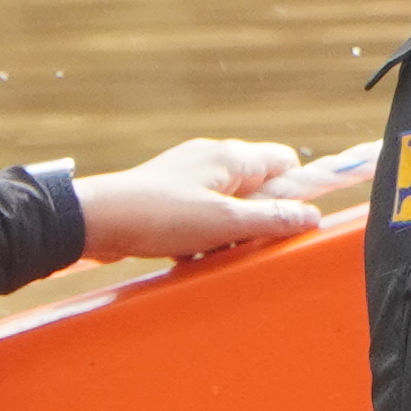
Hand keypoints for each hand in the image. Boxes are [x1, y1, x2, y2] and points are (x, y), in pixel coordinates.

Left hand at [76, 140, 328, 264]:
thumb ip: (272, 219)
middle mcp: (212, 159)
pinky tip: (186, 253)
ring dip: (226, 233)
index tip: (286, 223)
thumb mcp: (225, 222)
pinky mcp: (169, 195)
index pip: (285, 162)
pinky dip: (200, 236)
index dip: (294, 193)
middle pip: (257, 189)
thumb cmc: (161, 216)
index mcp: (232, 157)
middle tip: (240, 243)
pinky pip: (201, 216)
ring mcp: (188, 176)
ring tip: (207, 252)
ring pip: (228, 207)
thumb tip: (312, 216)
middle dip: (256, 221)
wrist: (98, 220)